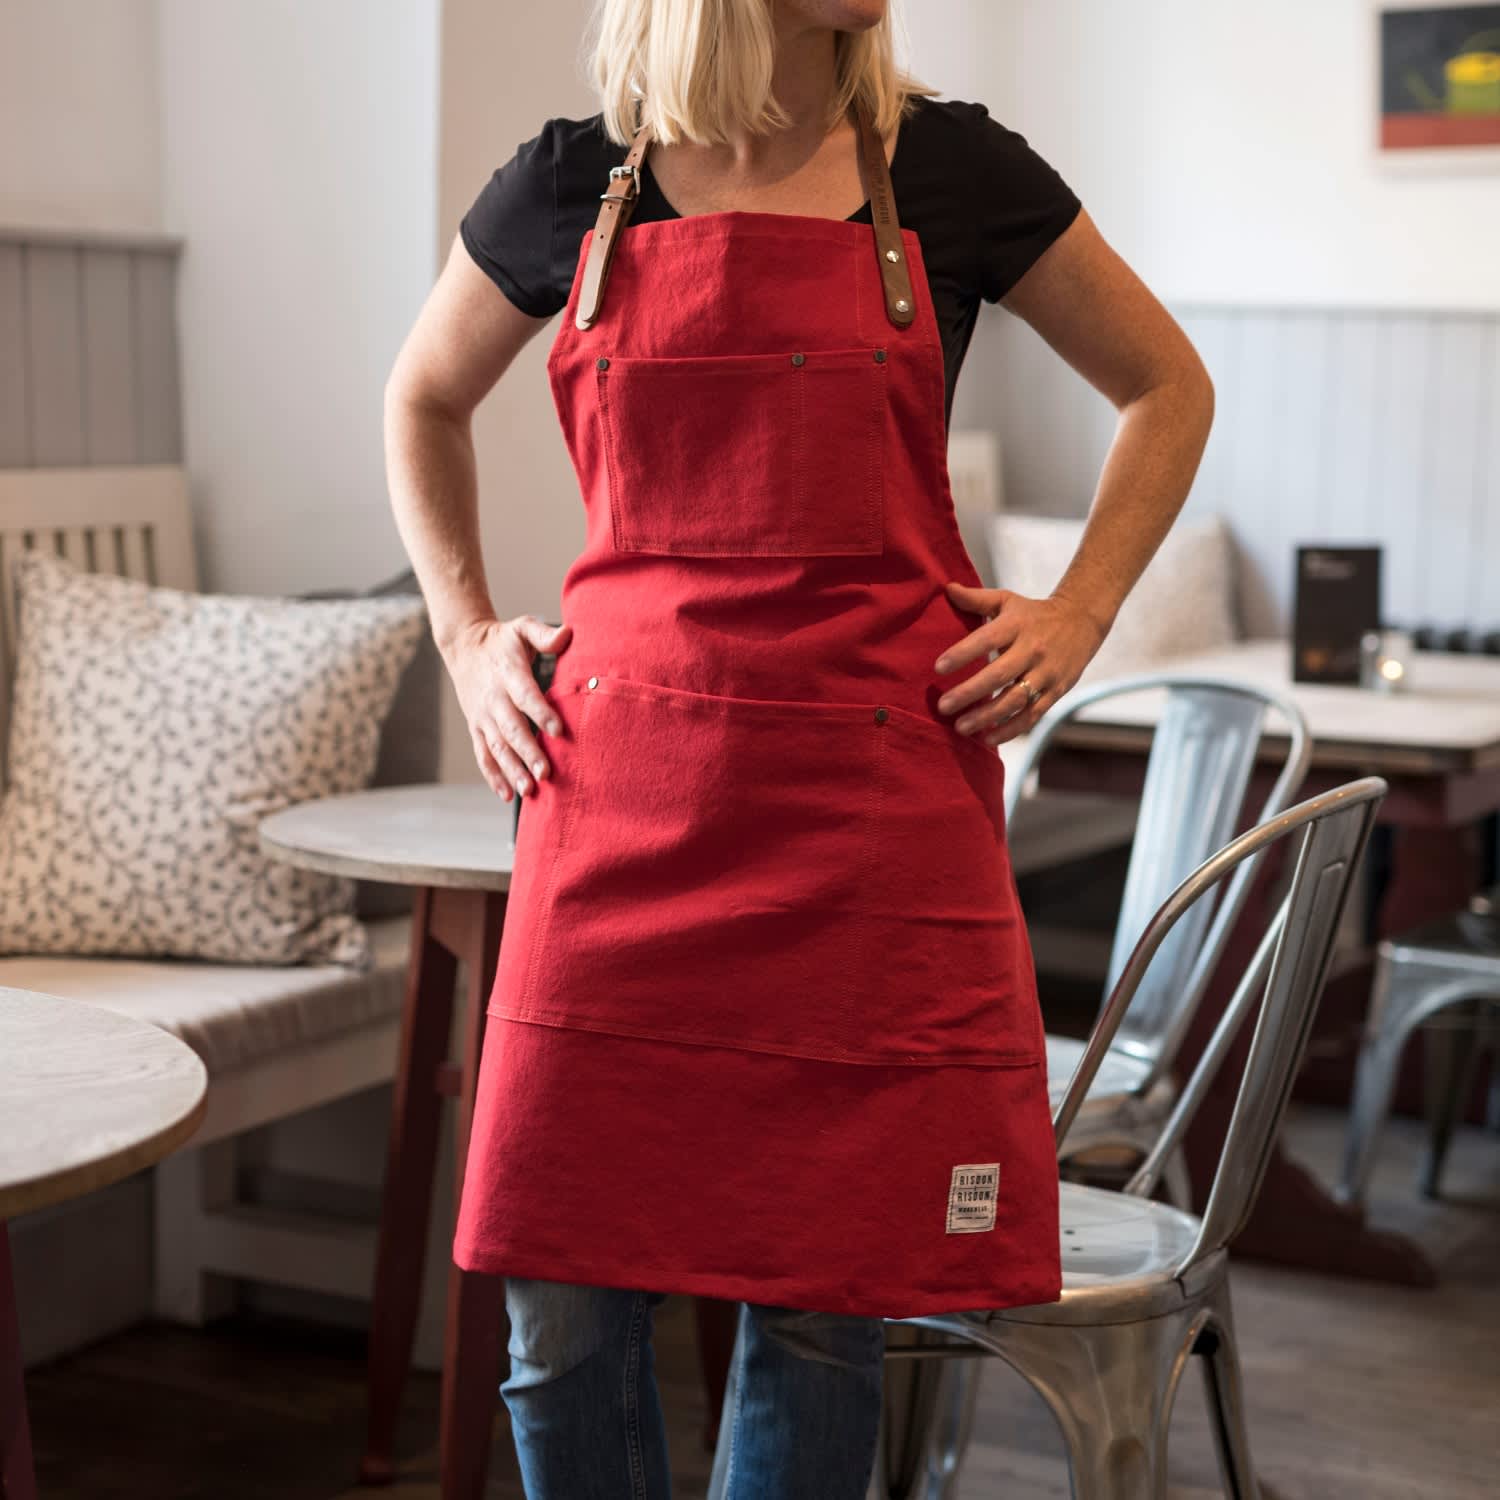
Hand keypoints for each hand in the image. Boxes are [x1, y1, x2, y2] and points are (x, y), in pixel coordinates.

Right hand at [443, 614, 572, 799]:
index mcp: (508, 673)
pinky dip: (493, 775)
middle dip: (528, 752)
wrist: (464, 646)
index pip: (526, 696)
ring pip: (497, 747)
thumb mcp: (522, 627)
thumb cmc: (503, 639)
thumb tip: (568, 634)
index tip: (559, 731)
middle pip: (512, 729)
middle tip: (546, 773)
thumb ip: (544, 633)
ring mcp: (483, 716)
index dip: (541, 713)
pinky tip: (507, 795)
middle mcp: (494, 698)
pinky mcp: (477, 727)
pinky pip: (483, 755)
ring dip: (512, 770)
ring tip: (529, 791)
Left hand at [933, 582, 1106, 745]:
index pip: (986, 639)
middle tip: (944, 706)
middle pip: (999, 675)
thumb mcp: (1007, 601)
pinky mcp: (1056, 691)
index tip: (938, 668)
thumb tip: (947, 589)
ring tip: (961, 727)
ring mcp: (1046, 673)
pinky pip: (1033, 715)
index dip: (962, 654)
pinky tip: (988, 738)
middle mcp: (1033, 649)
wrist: (1082, 621)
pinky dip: (1011, 729)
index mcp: (1017, 625)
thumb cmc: (1033, 614)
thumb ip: (976, 599)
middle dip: (970, 693)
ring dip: (987, 716)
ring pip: (1015, 700)